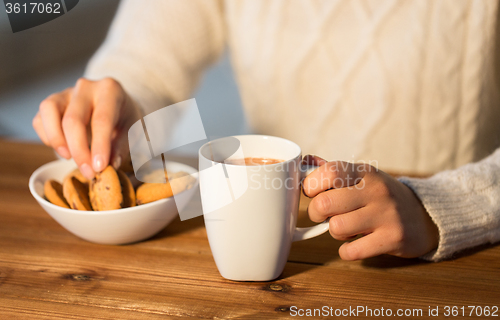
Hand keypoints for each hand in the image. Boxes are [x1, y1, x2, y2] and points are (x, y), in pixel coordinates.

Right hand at [33, 78, 141, 178]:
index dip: (99, 146)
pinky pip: (40, 120)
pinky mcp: (51, 103)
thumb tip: (110, 165)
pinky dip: (47, 138)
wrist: (117, 104)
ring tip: (69, 158)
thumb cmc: (125, 118)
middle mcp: (85, 87)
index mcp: (110, 90)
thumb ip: (121, 146)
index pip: (101, 119)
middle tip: (89, 173)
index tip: (99, 167)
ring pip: (49, 112)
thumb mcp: (133, 130)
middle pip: (73, 119)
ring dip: (57, 140)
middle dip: (79, 151)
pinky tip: (63, 150)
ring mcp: (65, 93)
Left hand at [303, 155, 438, 259]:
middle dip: (316, 212)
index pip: (329, 172)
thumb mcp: (361, 177)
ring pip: (336, 228)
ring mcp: (386, 215)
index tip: (312, 193)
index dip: (311, 185)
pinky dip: (346, 251)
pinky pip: (352, 251)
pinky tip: (354, 244)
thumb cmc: (381, 196)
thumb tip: (304, 161)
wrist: (423, 216)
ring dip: (334, 232)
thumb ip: (332, 170)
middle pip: (324, 203)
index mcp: (365, 172)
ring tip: (346, 228)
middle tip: (324, 214)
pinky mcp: (392, 239)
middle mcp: (376, 190)